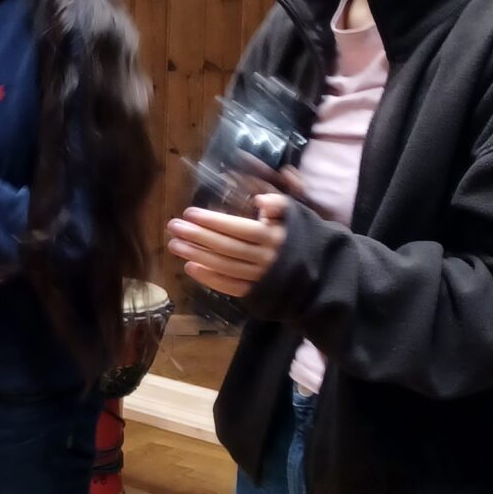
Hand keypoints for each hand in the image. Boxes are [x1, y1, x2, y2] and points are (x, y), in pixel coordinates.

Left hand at [166, 191, 290, 297]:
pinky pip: (230, 287)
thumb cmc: (299, 237)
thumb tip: (260, 200)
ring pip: (225, 267)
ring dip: (197, 256)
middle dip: (198, 236)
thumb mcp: (294, 215)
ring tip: (174, 245)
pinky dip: (210, 279)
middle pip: (227, 247)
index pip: (238, 228)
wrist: (319, 273)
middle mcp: (266, 258)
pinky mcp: (256, 293)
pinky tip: (190, 267)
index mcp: (273, 237)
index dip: (214, 222)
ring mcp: (260, 277)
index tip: (189, 213)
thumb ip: (278, 205)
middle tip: (173, 226)